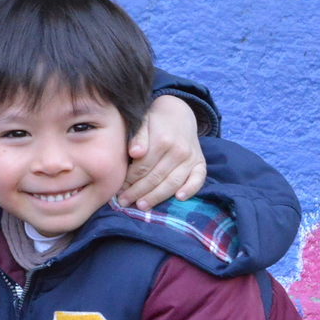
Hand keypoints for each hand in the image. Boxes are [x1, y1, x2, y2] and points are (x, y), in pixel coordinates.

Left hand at [120, 95, 205, 209]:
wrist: (178, 112)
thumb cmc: (154, 121)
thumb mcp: (142, 122)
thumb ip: (138, 137)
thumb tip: (135, 153)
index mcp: (162, 140)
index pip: (142, 168)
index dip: (129, 181)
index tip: (118, 190)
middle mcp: (179, 151)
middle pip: (155, 178)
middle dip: (138, 192)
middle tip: (124, 202)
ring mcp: (191, 157)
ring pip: (173, 183)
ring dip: (156, 197)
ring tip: (141, 206)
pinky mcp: (200, 162)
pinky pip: (198, 179)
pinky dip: (190, 190)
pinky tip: (178, 198)